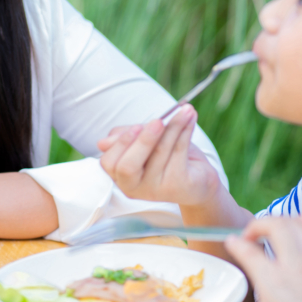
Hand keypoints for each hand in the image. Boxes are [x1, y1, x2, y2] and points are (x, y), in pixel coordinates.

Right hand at [97, 106, 221, 206]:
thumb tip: (102, 143)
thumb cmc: (167, 156)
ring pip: (159, 152)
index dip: (120, 144)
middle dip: (143, 140)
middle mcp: (135, 188)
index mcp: (121, 177)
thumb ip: (126, 137)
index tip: (136, 127)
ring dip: (173, 126)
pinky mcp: (177, 187)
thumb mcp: (144, 142)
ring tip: (184, 110)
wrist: (199, 178)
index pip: (109, 163)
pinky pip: (179, 152)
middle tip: (158, 121)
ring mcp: (155, 190)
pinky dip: (185, 130)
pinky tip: (190, 117)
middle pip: (128, 166)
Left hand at [225, 216, 301, 301]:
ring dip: (257, 226)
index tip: (291, 225)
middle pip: (293, 222)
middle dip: (273, 221)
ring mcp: (295, 269)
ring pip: (276, 225)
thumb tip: (291, 250)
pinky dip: (238, 244)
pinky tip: (233, 244)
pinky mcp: (272, 281)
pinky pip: (250, 251)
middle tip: (261, 232)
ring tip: (248, 237)